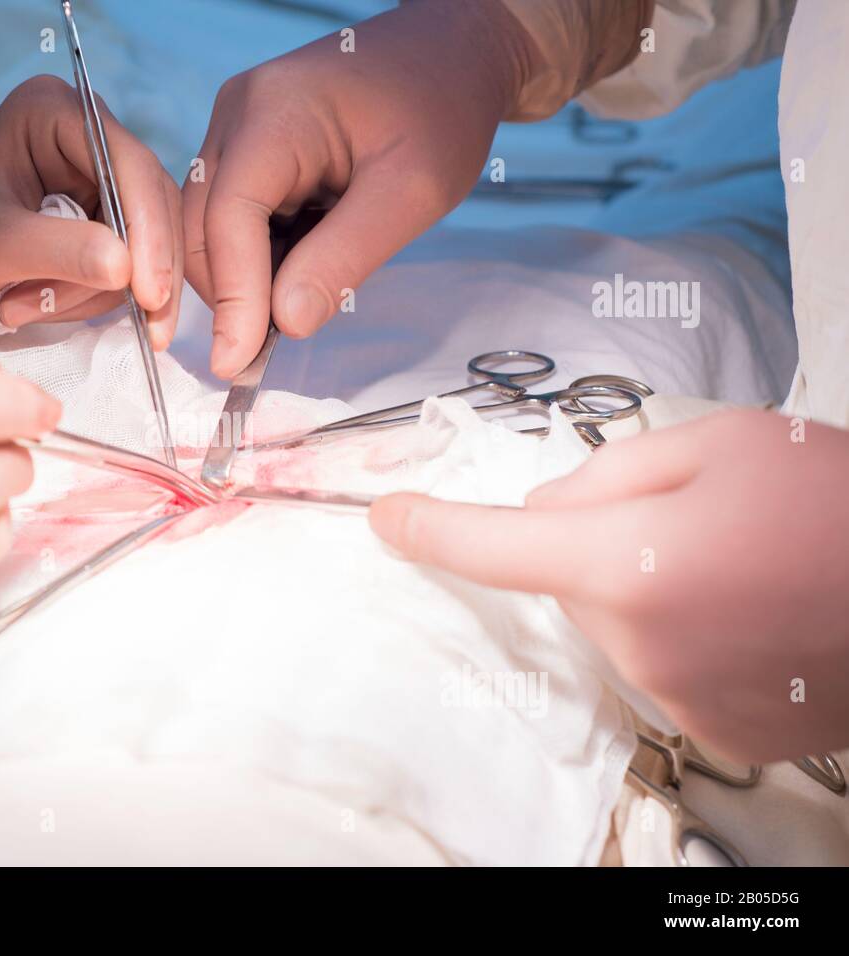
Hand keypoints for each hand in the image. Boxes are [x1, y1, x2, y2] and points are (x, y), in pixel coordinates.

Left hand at [0, 76, 183, 347]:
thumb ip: (59, 252)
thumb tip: (125, 268)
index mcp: (56, 113)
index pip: (129, 168)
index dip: (149, 233)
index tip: (151, 296)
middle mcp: (86, 135)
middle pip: (150, 207)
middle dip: (135, 273)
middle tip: (139, 330)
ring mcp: (95, 177)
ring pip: (141, 243)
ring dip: (93, 292)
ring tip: (21, 308)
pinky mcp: (97, 216)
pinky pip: (123, 263)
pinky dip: (88, 296)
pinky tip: (37, 304)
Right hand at [183, 1, 529, 376]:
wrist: (451, 53)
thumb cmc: (441, 108)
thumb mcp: (413, 192)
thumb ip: (345, 258)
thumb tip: (285, 324)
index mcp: (274, 113)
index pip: (228, 218)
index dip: (232, 295)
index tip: (239, 360)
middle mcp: (237, 115)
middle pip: (201, 226)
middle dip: (229, 293)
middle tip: (265, 353)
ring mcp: (235, 130)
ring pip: (208, 228)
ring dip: (244, 278)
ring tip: (301, 301)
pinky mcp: (246, 150)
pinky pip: (230, 218)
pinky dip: (257, 258)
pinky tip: (300, 270)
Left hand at [368, 409, 848, 763]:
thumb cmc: (833, 500)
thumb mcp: (718, 442)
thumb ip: (607, 471)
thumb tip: (547, 512)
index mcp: (626, 562)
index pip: (494, 547)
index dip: (432, 530)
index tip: (388, 522)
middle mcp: (638, 645)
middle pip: (569, 580)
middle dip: (602, 544)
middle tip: (695, 519)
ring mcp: (678, 698)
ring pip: (615, 624)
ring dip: (648, 592)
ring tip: (742, 564)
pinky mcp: (716, 730)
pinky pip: (661, 667)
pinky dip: (685, 637)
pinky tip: (752, 611)